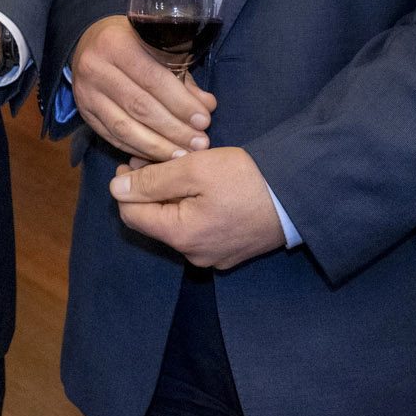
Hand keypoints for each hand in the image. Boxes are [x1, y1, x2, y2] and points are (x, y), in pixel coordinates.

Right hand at [72, 15, 214, 161]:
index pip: (153, 79)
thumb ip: (182, 78)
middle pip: (139, 106)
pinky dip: (139, 150)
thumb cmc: (133, 44)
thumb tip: (207, 106)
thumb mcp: (158, 48)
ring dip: (158, 146)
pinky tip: (160, 156)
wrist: (89, 45)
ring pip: (125, 128)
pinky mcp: (85, 114)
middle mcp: (96, 68)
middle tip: (199, 143)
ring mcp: (86, 94)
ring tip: (183, 155)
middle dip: (173, 129)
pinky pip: (114, 138)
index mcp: (116, 44)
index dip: (180, 103)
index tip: (203, 120)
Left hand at [112, 148, 285, 268]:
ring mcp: (214, 257)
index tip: (133, 159)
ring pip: (177, 225)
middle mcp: (193, 255)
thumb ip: (152, 180)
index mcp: (181, 236)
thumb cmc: (246, 179)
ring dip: (173, 197)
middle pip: (155, 221)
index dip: (126, 186)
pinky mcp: (231, 252)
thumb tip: (116, 189)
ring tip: (184, 169)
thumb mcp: (194, 169)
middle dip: (151, 189)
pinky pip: (200, 230)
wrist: (299, 196)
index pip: (131, 215)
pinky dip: (194, 208)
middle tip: (160, 158)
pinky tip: (206, 188)